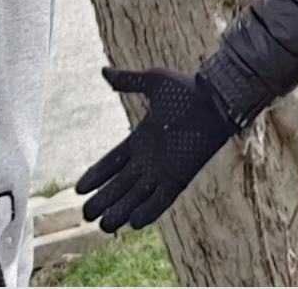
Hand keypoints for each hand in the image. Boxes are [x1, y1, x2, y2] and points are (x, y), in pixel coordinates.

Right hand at [77, 68, 235, 231]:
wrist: (218, 99)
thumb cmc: (189, 89)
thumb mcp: (155, 82)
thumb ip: (129, 81)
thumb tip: (103, 71)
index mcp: (141, 138)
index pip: (113, 162)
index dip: (97, 175)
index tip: (79, 189)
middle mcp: (150, 157)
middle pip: (121, 184)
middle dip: (104, 199)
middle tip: (86, 214)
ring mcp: (165, 168)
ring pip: (137, 195)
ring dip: (121, 209)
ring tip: (104, 225)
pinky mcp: (180, 175)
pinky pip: (162, 198)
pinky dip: (149, 210)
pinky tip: (133, 222)